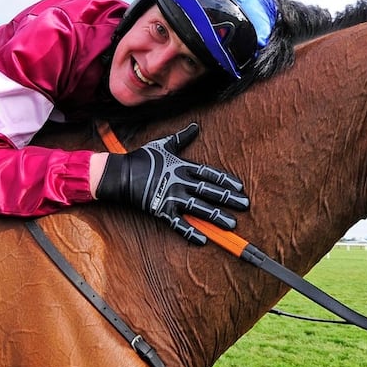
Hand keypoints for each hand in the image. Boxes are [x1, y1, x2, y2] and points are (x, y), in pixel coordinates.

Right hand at [95, 123, 248, 244]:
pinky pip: (178, 223)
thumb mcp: (164, 144)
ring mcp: (171, 197)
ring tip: (232, 224)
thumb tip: (196, 126)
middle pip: (209, 191)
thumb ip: (182, 138)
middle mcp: (180, 182)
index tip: (240, 187)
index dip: (225, 180)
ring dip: (216, 216)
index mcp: (182, 166)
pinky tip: (203, 240)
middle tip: (245, 205)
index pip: (209, 174)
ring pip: (198, 208)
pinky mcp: (161, 210)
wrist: (120, 173)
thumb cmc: (142, 158)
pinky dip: (190, 232)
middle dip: (228, 199)